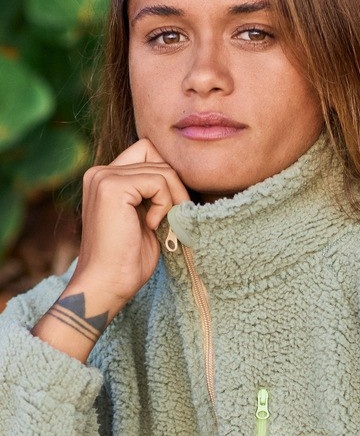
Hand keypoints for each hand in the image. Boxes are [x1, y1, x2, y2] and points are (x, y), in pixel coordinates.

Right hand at [68, 138, 189, 315]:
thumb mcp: (144, 218)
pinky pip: (158, 182)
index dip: (167, 176)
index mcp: (105, 178)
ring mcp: (104, 177)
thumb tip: (183, 180)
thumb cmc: (127, 260)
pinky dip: (165, 205)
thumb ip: (154, 195)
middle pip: (157, 156)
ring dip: (173, 198)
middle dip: (175, 185)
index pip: (147, 152)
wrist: (107, 283)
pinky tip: (152, 226)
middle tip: (176, 216)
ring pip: (162, 169)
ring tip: (164, 224)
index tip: (173, 207)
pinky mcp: (113, 187)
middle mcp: (100, 172)